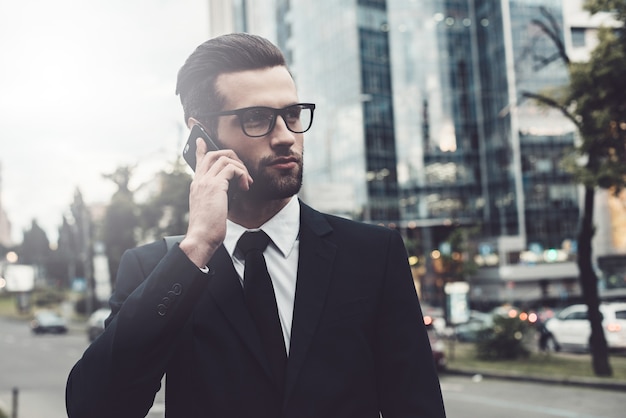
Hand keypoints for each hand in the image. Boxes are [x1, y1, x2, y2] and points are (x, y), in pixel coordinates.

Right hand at [179, 137, 252, 267]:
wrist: (201, 238)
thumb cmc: (207, 229)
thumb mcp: (210, 208)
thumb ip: (216, 196)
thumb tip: (230, 190)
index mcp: (196, 185)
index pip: (198, 161)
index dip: (200, 149)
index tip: (200, 140)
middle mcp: (199, 180)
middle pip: (213, 154)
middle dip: (232, 156)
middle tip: (243, 171)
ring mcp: (206, 182)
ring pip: (225, 158)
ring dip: (241, 167)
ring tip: (247, 182)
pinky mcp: (216, 186)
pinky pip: (232, 168)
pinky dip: (242, 174)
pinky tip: (245, 187)